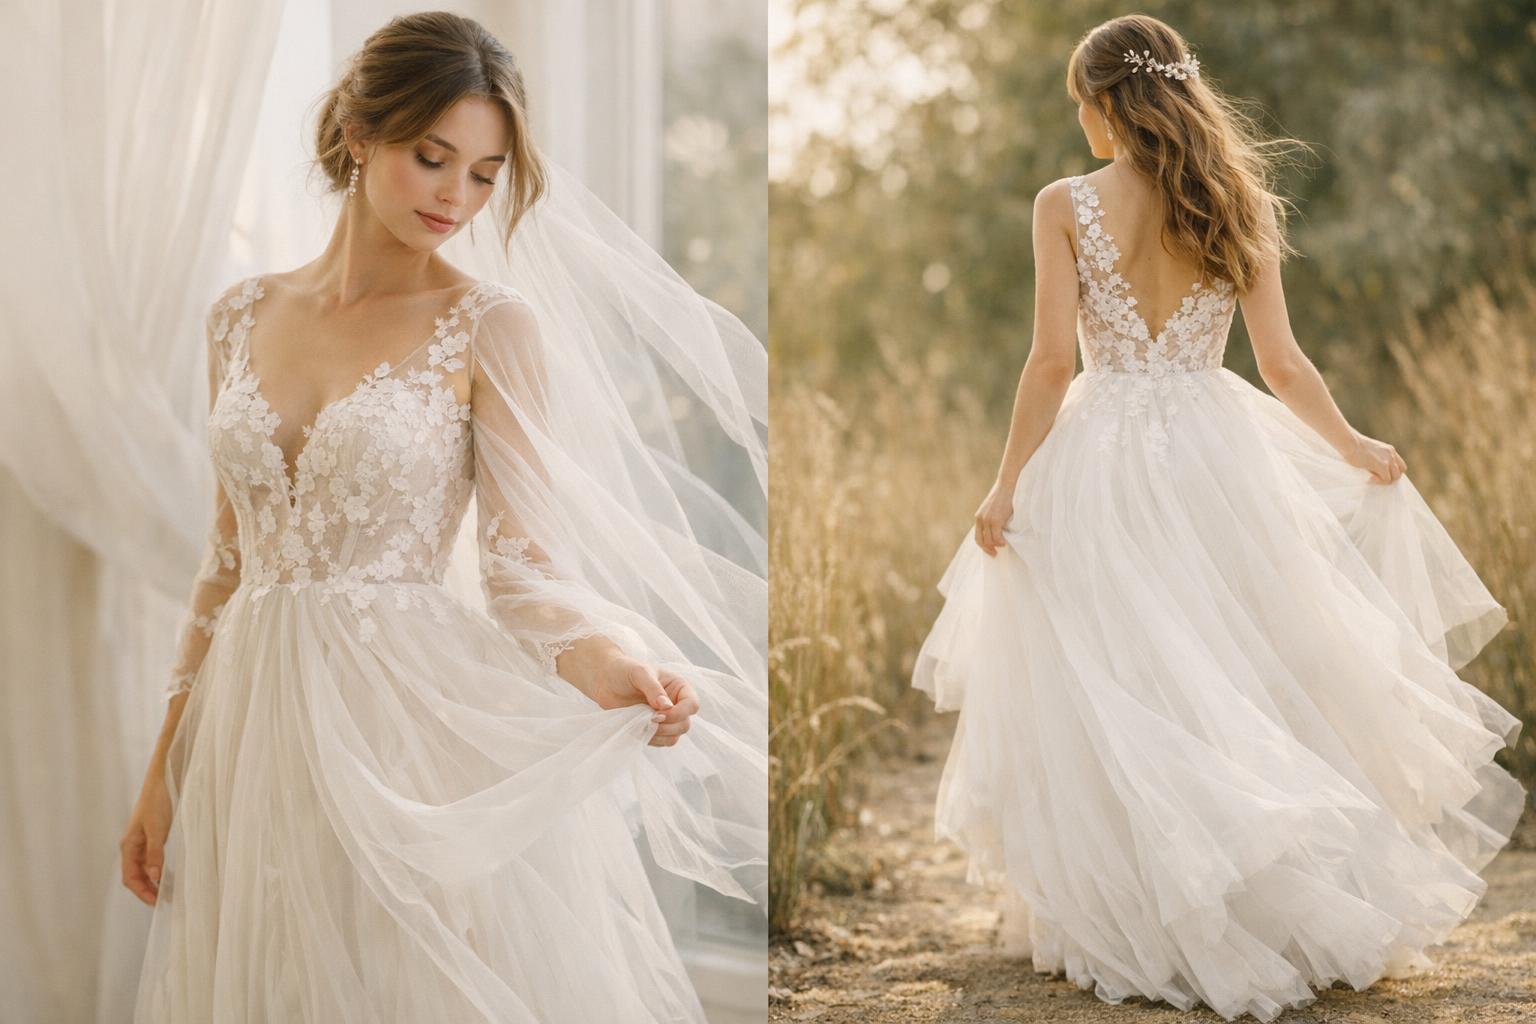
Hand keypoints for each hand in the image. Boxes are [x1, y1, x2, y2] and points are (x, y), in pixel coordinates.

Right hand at [121, 770, 171, 905]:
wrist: (162, 780)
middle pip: (135, 876)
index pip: (130, 877)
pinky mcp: (151, 836)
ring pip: (142, 868)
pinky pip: (150, 859)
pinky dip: (156, 870)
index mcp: (129, 846)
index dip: (141, 892)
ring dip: (151, 882)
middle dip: (146, 890)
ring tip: (165, 893)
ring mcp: (141, 841)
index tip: (156, 903)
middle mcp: (132, 846)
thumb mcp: (158, 829)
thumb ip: (156, 853)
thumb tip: (155, 877)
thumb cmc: (158, 802)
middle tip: (162, 902)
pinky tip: (166, 874)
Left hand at [588, 655, 701, 747]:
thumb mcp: (640, 673)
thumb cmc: (624, 670)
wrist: (605, 680)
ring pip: (674, 737)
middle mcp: (676, 704)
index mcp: (679, 687)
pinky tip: (637, 728)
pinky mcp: (654, 729)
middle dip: (667, 726)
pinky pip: (660, 742)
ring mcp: (666, 718)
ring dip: (658, 735)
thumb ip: (654, 689)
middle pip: (685, 724)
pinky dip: (650, 739)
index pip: (692, 705)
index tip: (657, 714)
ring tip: (640, 723)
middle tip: (647, 720)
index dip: (678, 713)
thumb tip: (666, 706)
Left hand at [973, 479, 1015, 556]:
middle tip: (995, 554)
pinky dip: (1000, 542)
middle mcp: (981, 519)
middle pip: (981, 540)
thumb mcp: (994, 508)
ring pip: (989, 540)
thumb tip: (998, 530)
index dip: (983, 546)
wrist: (1007, 485)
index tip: (990, 551)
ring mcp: (987, 520)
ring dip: (996, 546)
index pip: (977, 536)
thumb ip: (992, 518)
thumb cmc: (1004, 496)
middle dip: (988, 549)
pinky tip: (1005, 543)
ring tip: (1003, 546)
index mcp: (979, 517)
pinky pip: (996, 537)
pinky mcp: (995, 520)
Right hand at [1343, 431, 1405, 483]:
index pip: (1400, 464)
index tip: (1380, 473)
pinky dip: (1378, 481)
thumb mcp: (1369, 451)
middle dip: (1390, 477)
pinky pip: (1386, 479)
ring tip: (1372, 477)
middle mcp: (1391, 453)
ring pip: (1395, 477)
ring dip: (1384, 480)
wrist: (1349, 442)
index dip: (1392, 471)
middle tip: (1377, 477)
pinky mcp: (1382, 466)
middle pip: (1400, 471)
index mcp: (1389, 449)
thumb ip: (1376, 458)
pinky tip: (1369, 478)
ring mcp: (1388, 459)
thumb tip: (1374, 469)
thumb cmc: (1353, 447)